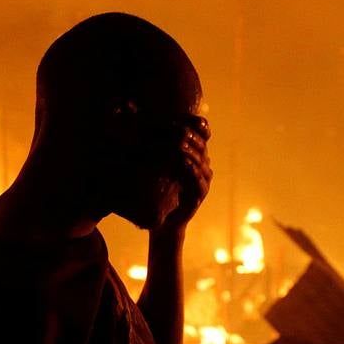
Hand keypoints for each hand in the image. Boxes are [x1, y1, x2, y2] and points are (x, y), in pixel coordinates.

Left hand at [157, 118, 211, 233]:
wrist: (163, 222)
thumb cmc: (158, 193)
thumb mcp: (156, 167)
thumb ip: (156, 150)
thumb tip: (140, 126)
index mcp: (194, 157)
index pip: (199, 137)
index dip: (192, 128)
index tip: (177, 120)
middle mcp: (202, 167)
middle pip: (202, 147)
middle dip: (190, 137)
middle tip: (179, 129)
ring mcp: (203, 181)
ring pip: (201, 161)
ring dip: (190, 152)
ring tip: (180, 143)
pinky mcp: (200, 194)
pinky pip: (199, 179)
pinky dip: (192, 170)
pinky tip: (183, 162)